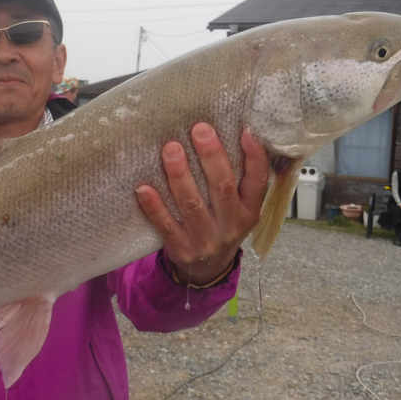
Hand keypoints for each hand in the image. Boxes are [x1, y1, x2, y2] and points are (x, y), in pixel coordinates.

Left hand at [136, 123, 267, 286]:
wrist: (207, 270)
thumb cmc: (221, 225)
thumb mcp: (239, 208)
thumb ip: (237, 179)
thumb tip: (232, 132)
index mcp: (249, 211)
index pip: (257, 182)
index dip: (254, 157)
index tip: (246, 131)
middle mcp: (231, 225)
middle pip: (222, 188)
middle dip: (211, 156)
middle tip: (199, 129)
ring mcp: (206, 239)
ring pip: (192, 205)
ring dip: (180, 175)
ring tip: (170, 149)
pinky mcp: (182, 249)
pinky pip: (166, 225)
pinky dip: (154, 207)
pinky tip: (143, 188)